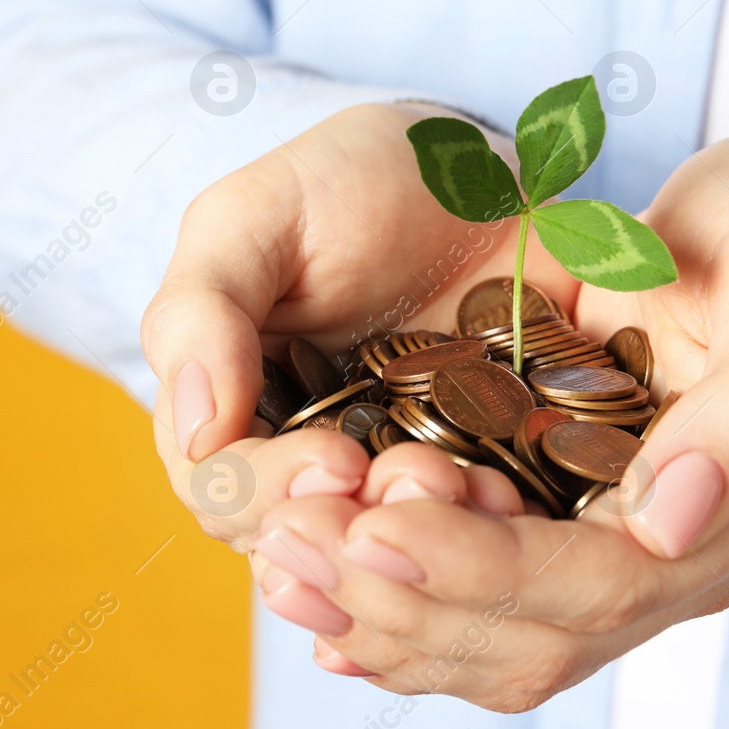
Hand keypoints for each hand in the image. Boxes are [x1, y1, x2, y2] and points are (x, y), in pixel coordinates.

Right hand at [140, 103, 576, 551]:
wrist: (473, 165)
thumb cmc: (345, 180)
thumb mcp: (253, 218)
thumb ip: (201, 313)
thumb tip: (196, 433)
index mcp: (242, 416)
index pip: (223, 497)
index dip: (268, 496)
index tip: (336, 461)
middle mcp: (318, 465)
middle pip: (312, 551)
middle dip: (363, 531)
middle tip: (424, 476)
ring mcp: (406, 477)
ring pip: (401, 563)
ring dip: (439, 546)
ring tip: (485, 487)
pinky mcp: (494, 473)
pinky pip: (493, 536)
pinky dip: (508, 532)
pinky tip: (532, 499)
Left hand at [249, 135, 728, 708]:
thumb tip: (664, 525)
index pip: (603, 579)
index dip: (482, 564)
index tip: (370, 525)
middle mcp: (693, 559)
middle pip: (541, 632)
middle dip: (408, 596)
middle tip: (290, 547)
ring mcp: (642, 561)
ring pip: (509, 643)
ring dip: (392, 620)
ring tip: (285, 571)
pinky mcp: (588, 537)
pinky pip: (499, 618)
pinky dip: (412, 620)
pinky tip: (329, 611)